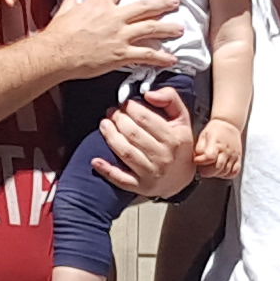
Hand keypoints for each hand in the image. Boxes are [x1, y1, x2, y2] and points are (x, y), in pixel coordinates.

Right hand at [40, 0, 192, 80]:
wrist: (56, 54)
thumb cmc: (58, 34)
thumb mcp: (64, 11)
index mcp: (101, 3)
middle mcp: (114, 16)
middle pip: (145, 6)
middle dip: (163, 3)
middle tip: (175, 1)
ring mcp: (120, 35)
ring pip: (151, 29)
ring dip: (168, 28)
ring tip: (179, 28)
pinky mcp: (121, 54)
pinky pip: (146, 55)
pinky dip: (161, 57)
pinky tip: (171, 59)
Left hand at [97, 80, 201, 199]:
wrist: (182, 178)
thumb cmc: (180, 146)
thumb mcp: (182, 119)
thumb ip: (170, 99)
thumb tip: (149, 94)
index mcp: (174, 138)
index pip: (146, 119)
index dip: (130, 108)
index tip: (125, 103)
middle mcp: (163, 157)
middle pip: (133, 134)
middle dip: (118, 119)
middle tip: (112, 112)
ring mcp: (151, 173)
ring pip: (125, 152)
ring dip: (110, 136)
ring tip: (104, 125)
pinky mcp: (141, 186)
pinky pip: (121, 179)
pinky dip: (106, 170)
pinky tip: (96, 161)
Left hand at [192, 116, 244, 180]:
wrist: (229, 124)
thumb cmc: (215, 130)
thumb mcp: (203, 135)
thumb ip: (199, 148)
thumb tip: (196, 159)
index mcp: (216, 143)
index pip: (209, 158)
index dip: (201, 162)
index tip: (196, 160)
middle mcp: (226, 150)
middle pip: (217, 168)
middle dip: (207, 171)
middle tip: (202, 169)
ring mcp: (233, 155)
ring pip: (225, 171)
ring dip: (216, 174)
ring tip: (211, 169)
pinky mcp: (238, 158)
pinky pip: (235, 172)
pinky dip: (228, 175)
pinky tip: (221, 171)